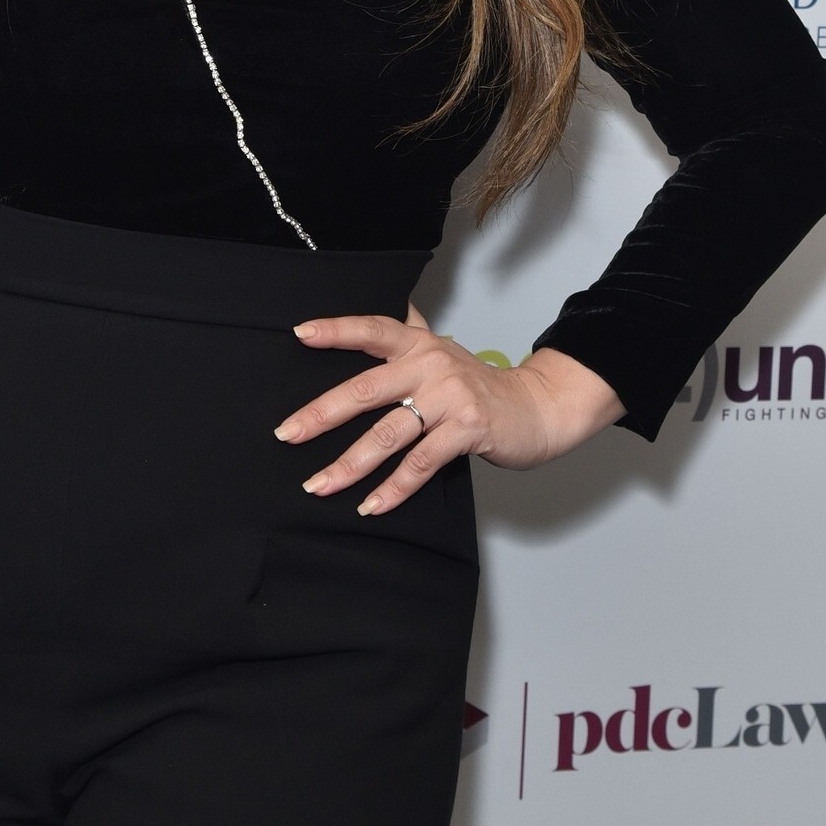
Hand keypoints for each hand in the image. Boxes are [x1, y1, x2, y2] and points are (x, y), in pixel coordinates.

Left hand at [274, 306, 622, 513]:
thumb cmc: (481, 386)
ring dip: (349, 464)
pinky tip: (371, 504)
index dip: (336, 330)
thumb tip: (371, 321)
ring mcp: (450, 397)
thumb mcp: (443, 353)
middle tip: (287, 434)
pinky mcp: (467, 429)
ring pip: (388, 433)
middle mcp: (431, 364)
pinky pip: (421, 463)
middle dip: (321, 414)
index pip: (372, 329)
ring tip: (319, 485)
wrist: (538, 407)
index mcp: (419, 344)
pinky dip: (393, 488)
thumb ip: (409, 338)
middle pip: (365, 389)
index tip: (298, 335)